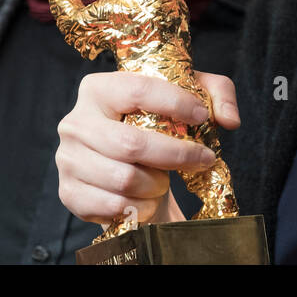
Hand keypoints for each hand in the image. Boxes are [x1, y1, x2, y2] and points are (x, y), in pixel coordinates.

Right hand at [55, 70, 239, 227]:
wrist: (127, 169)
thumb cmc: (155, 129)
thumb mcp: (187, 100)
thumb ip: (217, 95)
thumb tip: (229, 119)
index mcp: (98, 89)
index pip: (137, 90)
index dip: (175, 103)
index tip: (202, 116)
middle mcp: (75, 122)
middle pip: (131, 143)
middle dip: (175, 156)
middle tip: (201, 159)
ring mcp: (67, 159)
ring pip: (125, 179)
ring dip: (157, 185)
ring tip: (164, 179)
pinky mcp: (69, 193)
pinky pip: (113, 206)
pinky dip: (140, 207)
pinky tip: (147, 199)